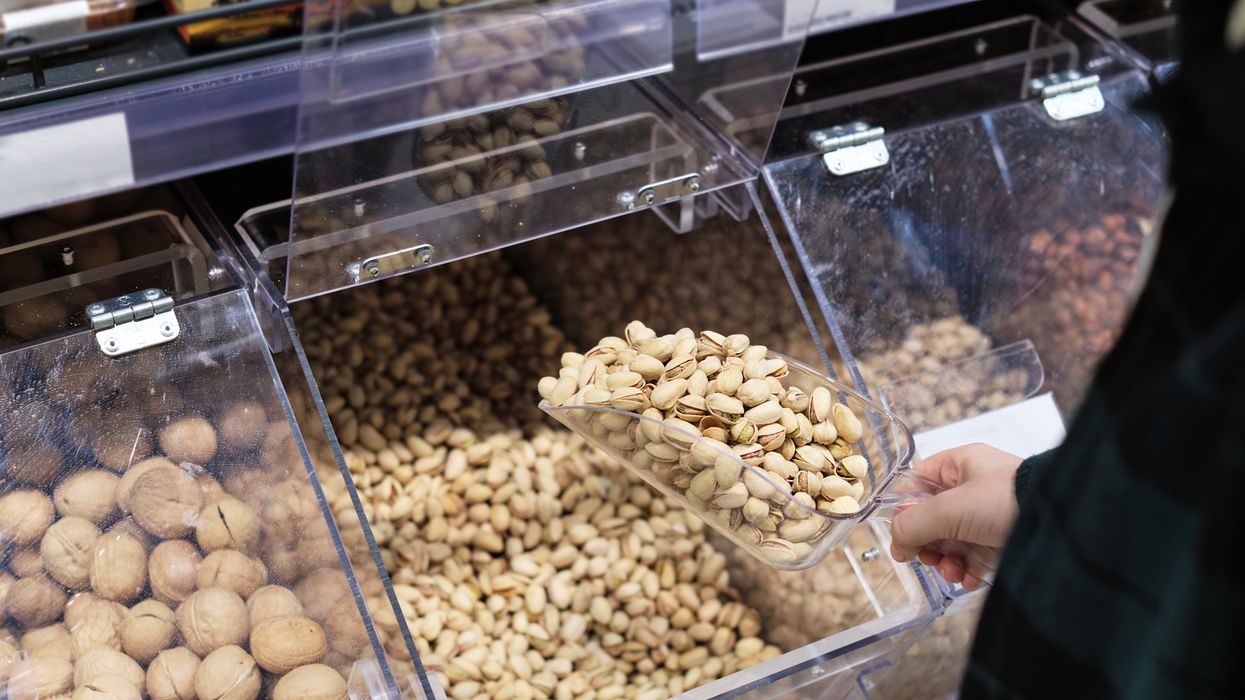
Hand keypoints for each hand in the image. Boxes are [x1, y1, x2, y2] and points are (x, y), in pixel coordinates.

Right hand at [889, 443, 1022, 590]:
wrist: (1060, 525)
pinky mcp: (1002, 541)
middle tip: (927, 558)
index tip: (902, 534)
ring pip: (951, 541)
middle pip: (933, 518)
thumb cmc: (1005, 500)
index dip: (905, 508)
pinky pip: (973, 558)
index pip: (919, 482)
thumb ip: (914, 523)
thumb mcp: (950, 508)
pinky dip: (966, 571)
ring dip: (945, 561)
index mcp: (961, 466)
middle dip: (927, 543)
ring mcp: (989, 516)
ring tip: (951, 572)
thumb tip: (896, 542)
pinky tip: (967, 579)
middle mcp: (974, 489)